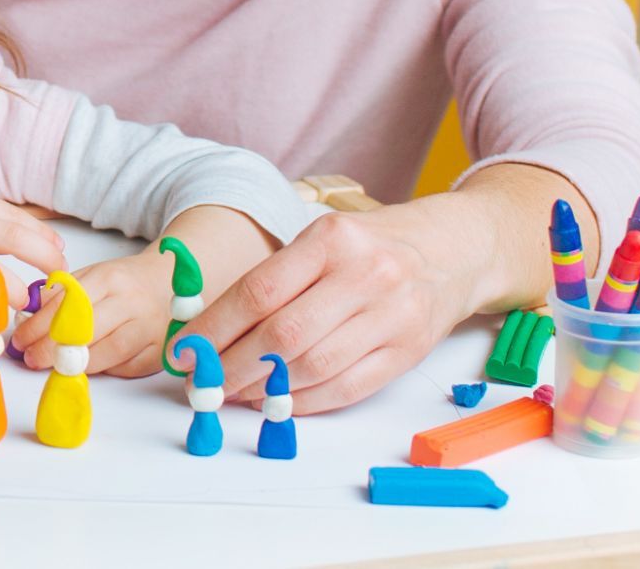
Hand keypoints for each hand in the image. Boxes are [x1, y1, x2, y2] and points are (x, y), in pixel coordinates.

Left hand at [10, 249, 172, 376]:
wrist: (167, 281)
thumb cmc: (124, 282)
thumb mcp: (92, 276)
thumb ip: (62, 295)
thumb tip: (27, 319)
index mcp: (110, 278)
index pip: (69, 304)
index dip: (39, 326)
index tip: (20, 339)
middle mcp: (132, 302)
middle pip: (88, 330)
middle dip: (52, 349)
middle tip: (31, 358)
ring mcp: (149, 328)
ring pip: (109, 353)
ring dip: (77, 365)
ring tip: (54, 367)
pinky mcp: (160, 352)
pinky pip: (126, 368)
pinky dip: (104, 370)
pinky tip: (86, 368)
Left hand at [179, 196, 486, 412]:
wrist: (454, 250)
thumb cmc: (372, 246)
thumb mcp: (324, 239)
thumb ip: (277, 277)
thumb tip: (212, 328)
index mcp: (332, 239)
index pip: (259, 291)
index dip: (214, 328)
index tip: (185, 352)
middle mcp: (365, 275)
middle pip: (283, 336)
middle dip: (231, 366)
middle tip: (202, 382)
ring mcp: (391, 315)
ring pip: (313, 367)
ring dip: (264, 388)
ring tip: (233, 392)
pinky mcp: (408, 351)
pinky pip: (346, 388)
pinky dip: (303, 400)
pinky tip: (276, 400)